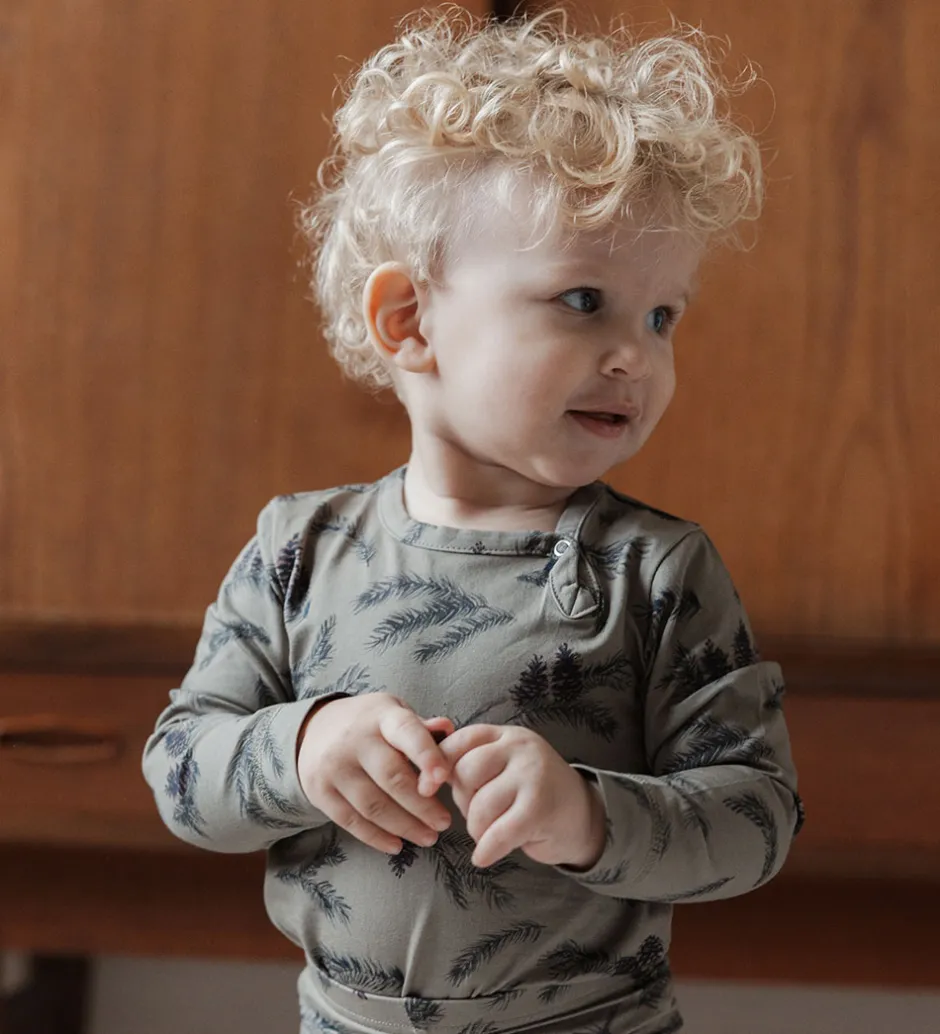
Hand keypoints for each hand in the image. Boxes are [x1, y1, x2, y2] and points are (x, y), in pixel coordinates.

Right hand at [297, 693, 453, 854]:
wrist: (315, 729)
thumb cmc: (371, 725)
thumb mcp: (395, 714)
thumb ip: (421, 729)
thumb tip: (448, 730)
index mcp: (382, 716)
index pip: (407, 732)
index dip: (426, 755)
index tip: (444, 778)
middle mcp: (355, 739)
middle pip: (392, 777)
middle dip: (422, 805)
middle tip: (444, 822)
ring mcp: (334, 766)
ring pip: (373, 805)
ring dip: (404, 826)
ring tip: (428, 837)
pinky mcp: (319, 790)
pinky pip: (351, 821)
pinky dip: (376, 837)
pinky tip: (397, 845)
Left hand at [440, 724, 605, 868]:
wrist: (583, 815)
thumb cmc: (530, 793)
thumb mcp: (503, 767)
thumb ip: (470, 763)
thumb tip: (424, 777)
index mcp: (506, 735)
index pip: (460, 741)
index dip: (437, 765)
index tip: (426, 789)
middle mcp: (520, 748)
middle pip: (466, 773)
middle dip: (463, 801)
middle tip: (479, 814)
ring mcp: (532, 776)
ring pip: (479, 806)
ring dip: (477, 829)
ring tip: (492, 832)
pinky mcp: (539, 809)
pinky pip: (498, 833)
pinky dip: (486, 850)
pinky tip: (484, 857)